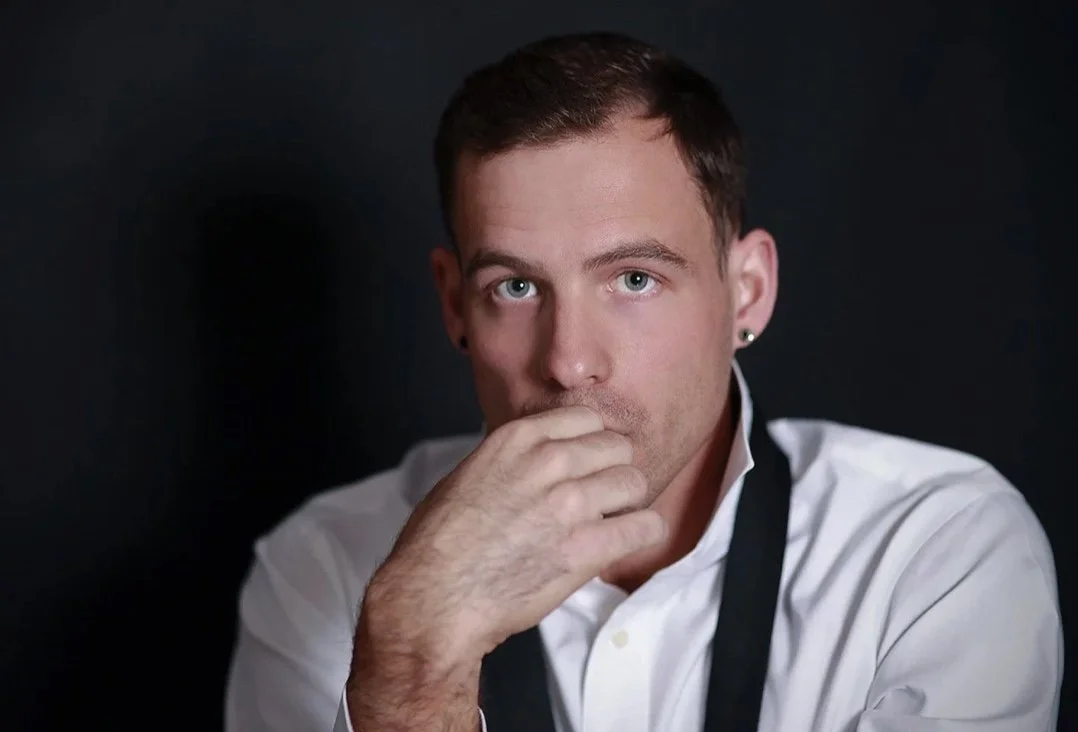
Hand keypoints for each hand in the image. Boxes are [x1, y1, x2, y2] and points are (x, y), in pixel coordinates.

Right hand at [364, 405, 666, 664]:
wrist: (433, 598)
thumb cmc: (438, 544)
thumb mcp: (468, 474)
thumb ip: (512, 460)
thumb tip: (540, 458)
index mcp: (518, 439)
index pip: (587, 418)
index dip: (591, 444)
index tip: (586, 465)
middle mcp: (549, 462)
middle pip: (617, 448)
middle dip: (612, 472)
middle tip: (600, 498)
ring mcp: (571, 504)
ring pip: (635, 483)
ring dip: (627, 504)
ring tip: (609, 522)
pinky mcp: (587, 548)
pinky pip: (646, 526)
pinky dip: (642, 533)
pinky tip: (624, 541)